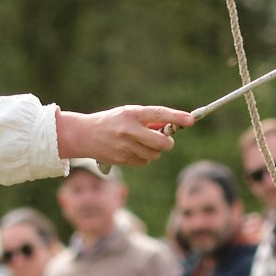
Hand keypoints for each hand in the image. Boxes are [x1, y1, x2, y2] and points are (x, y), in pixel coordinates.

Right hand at [55, 106, 191, 167]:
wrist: (84, 135)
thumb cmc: (112, 122)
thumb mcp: (128, 113)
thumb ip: (149, 119)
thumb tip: (173, 126)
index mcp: (131, 114)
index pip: (158, 114)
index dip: (176, 117)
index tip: (191, 120)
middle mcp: (129, 130)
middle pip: (161, 142)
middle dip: (168, 142)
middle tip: (165, 140)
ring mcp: (125, 146)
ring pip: (155, 154)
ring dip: (155, 150)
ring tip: (141, 143)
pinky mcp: (123, 159)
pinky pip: (145, 161)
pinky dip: (144, 157)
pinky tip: (133, 150)